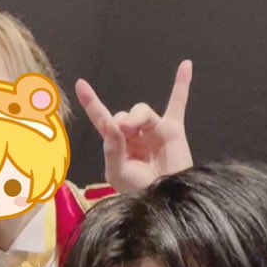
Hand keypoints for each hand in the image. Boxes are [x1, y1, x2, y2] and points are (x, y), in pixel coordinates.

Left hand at [76, 60, 192, 193]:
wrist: (164, 200)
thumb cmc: (138, 191)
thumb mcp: (117, 172)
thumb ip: (112, 148)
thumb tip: (111, 123)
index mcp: (117, 144)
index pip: (102, 119)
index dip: (91, 103)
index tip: (80, 84)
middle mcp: (134, 135)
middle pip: (123, 115)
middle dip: (122, 122)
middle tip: (125, 134)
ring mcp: (154, 130)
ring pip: (142, 110)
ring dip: (138, 117)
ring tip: (137, 129)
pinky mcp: (174, 130)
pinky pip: (178, 103)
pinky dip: (182, 84)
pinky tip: (186, 65)